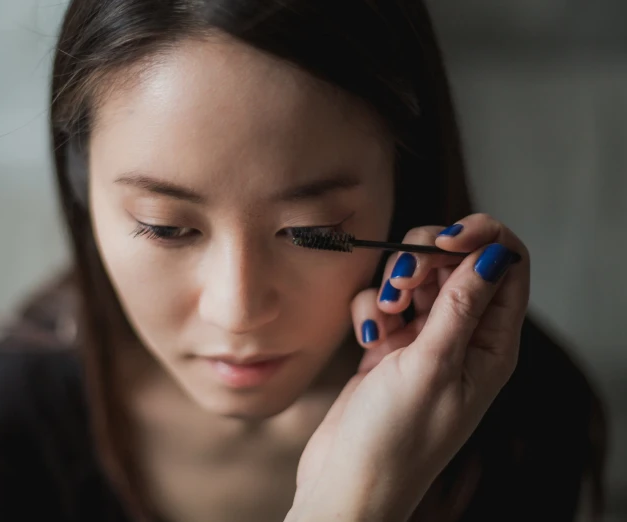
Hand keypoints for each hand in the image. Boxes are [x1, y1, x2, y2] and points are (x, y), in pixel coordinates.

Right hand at [287, 214, 529, 521]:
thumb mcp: (433, 366)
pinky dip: (371, 309)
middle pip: (456, 264)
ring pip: (416, 280)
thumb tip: (495, 253)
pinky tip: (366, 338)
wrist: (348, 480)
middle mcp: (462, 338)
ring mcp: (424, 342)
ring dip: (395, 285)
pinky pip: (383, 303)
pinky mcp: (389, 347)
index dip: (480, 238)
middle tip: (403, 282)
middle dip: (425, 260)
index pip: (506, 267)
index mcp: (491, 345)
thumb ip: (461, 305)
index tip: (443, 239)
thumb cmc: (395, 438)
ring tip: (383, 317)